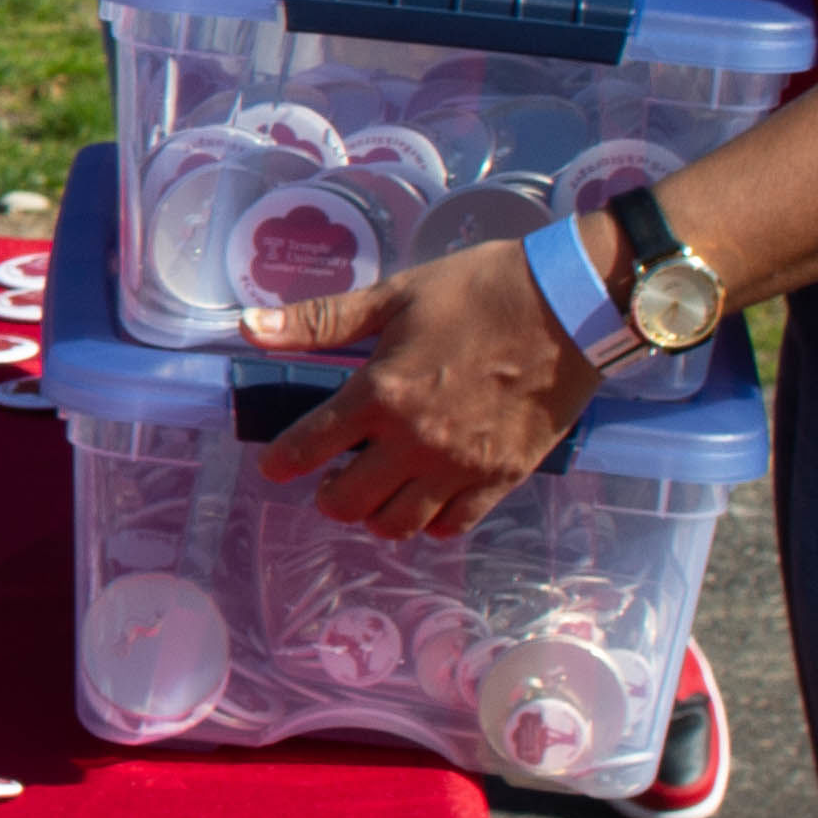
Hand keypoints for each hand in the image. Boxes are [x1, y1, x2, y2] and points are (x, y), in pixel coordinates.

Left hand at [242, 240, 603, 539]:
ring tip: (376, 491)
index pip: (309, 446)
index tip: (273, 466)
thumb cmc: (477, 292)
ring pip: (398, 525)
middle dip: (328, 495)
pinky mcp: (503, 478)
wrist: (569, 305)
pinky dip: (429, 522)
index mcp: (380, 393)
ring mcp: (461, 466)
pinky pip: (453, 525)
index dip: (281, 462)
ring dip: (375, 514)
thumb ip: (319, 322)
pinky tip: (424, 500)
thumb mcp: (392, 296)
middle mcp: (416, 441)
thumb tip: (247, 328)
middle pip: (349, 502)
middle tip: (332, 476)